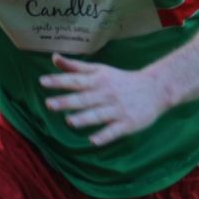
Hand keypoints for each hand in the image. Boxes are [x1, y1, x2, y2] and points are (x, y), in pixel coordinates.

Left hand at [40, 53, 167, 145]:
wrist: (156, 89)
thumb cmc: (121, 80)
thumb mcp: (100, 70)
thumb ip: (75, 67)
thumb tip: (53, 57)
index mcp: (98, 80)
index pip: (76, 80)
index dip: (59, 81)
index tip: (42, 82)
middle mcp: (106, 94)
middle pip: (84, 98)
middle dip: (67, 102)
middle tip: (49, 105)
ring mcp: (117, 109)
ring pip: (99, 115)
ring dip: (85, 118)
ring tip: (70, 122)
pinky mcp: (128, 123)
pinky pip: (115, 131)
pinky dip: (105, 136)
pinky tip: (93, 141)